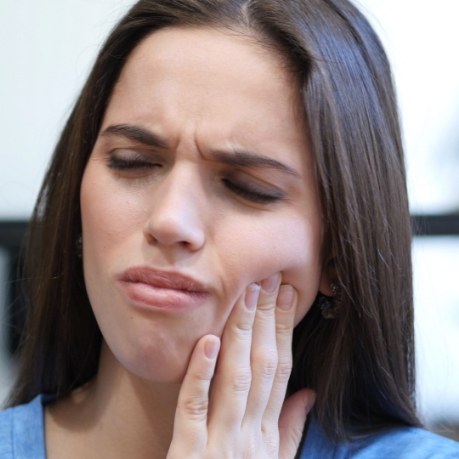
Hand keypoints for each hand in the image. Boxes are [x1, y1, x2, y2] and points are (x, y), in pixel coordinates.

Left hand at [167, 273, 315, 457]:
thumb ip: (289, 429)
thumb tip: (308, 392)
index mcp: (268, 434)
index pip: (281, 370)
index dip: (285, 331)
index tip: (287, 296)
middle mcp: (250, 435)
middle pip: (263, 367)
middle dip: (268, 321)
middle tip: (269, 279)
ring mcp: (220, 444)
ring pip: (235, 378)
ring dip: (242, 335)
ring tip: (247, 296)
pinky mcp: (188, 455)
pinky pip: (194, 407)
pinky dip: (201, 373)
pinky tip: (209, 341)